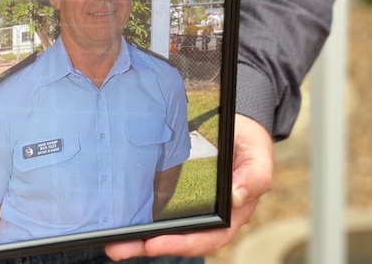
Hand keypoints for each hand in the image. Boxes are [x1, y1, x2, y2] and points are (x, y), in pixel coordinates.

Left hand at [105, 114, 273, 259]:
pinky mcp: (176, 193)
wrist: (236, 124)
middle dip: (148, 245)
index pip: (206, 237)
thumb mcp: (258, 154)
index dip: (181, 243)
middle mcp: (209, 216)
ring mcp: (192, 206)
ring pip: (164, 228)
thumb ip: (254, 176)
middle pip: (179, 239)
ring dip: (138, 238)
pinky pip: (158, 210)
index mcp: (232, 214)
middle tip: (120, 247)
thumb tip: (237, 196)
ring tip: (113, 242)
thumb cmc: (248, 142)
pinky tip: (119, 219)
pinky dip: (139, 217)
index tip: (155, 243)